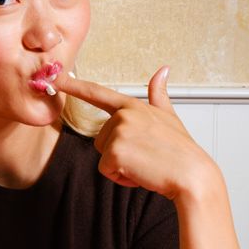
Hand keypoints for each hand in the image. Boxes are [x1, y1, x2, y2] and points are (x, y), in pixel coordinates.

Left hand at [56, 67, 213, 200]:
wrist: (192, 174)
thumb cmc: (180, 150)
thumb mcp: (169, 117)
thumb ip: (158, 95)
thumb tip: (163, 70)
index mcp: (133, 106)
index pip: (98, 93)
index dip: (75, 86)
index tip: (56, 78)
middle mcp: (123, 115)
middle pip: (100, 139)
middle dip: (118, 153)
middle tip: (146, 156)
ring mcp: (119, 131)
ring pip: (102, 156)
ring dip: (120, 166)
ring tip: (145, 163)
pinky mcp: (116, 151)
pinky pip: (106, 170)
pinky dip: (121, 178)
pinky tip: (141, 173)